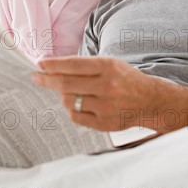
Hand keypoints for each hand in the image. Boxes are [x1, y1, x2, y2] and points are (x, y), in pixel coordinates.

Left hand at [32, 56, 162, 131]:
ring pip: (68, 101)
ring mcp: (105, 106)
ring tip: (69, 91)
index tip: (40, 64)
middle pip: (66, 84)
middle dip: (47, 80)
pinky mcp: (104, 123)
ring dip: (62, 95)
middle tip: (36, 77)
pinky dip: (72, 109)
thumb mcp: (110, 64)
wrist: (150, 101)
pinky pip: (75, 116)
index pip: (73, 64)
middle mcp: (106, 86)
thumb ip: (85, 66)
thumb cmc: (126, 79)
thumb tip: (54, 69)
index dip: (53, 65)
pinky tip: (78, 104)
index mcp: (108, 67)